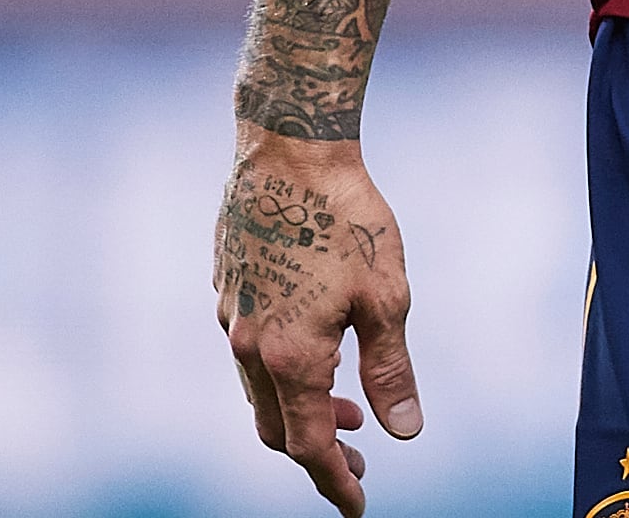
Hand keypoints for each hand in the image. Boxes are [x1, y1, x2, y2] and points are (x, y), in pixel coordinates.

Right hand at [212, 136, 421, 512]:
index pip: (308, 447)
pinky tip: (314, 344)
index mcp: (290, 357)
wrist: (289, 146)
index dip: (335, 481)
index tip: (358, 506)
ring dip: (300, 407)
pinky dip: (280, 367)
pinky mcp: (226, 285)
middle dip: (317, 451)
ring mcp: (231, 315)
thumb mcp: (387, 297)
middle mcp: (249, 346)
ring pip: (259, 389)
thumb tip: (403, 430)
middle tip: (359, 455)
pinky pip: (247, 348)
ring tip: (346, 404)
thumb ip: (390, 370)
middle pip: (276, 427)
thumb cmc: (348, 218)